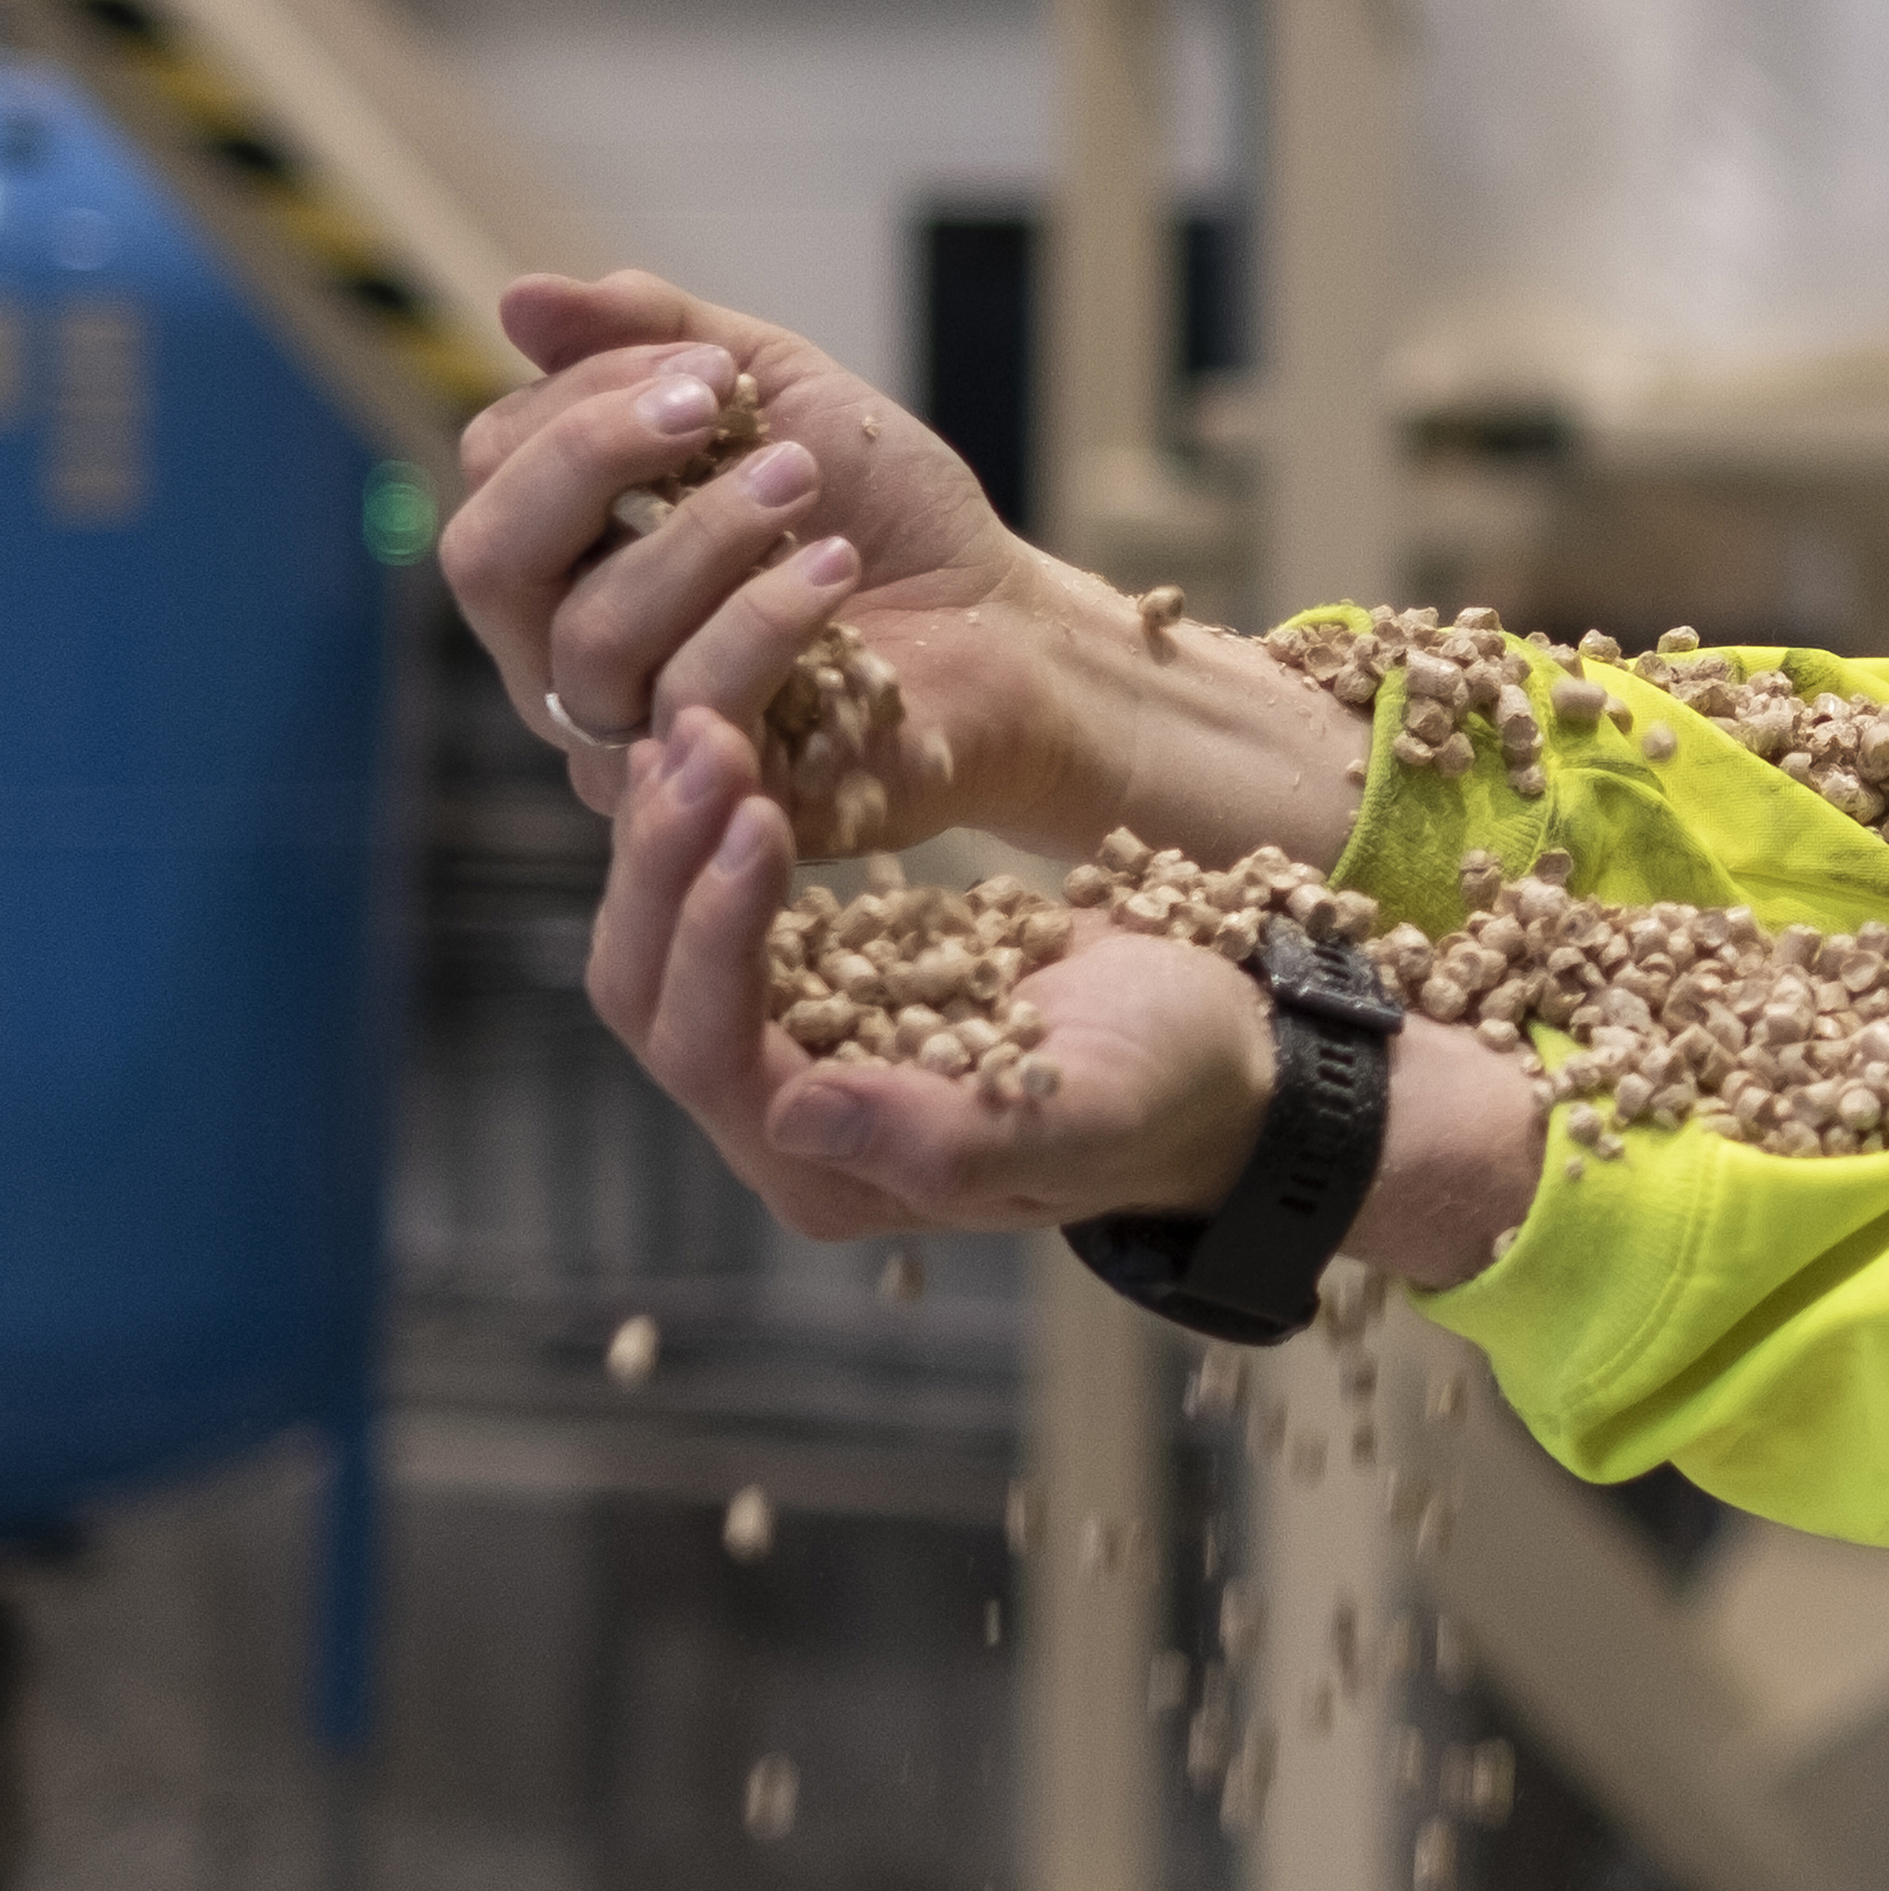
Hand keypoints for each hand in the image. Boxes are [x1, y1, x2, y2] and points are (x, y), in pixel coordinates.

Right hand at [443, 272, 1047, 837]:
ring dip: (703, 535)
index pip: (495, 465)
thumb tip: (522, 297)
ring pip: (592, 636)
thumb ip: (662, 338)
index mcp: (570, 547)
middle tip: (709, 410)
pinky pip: (690, 706)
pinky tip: (835, 567)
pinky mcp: (711, 792)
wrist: (1007, 619)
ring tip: (802, 482)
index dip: (584, 401)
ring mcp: (630, 730)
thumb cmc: (886, 511)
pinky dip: (762, 619)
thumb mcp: (782, 391)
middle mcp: (568, 647)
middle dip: (590, 460)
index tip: (707, 370)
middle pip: (488, 560)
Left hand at [599, 704, 1553, 1269]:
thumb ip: (941, 1138)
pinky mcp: (817, 977)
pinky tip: (734, 732)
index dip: (712, 931)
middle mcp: (785, 1119)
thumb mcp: (1083, 1113)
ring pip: (669, 939)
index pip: (709, 1053)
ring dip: (675, 830)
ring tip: (705, 717)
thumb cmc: (1175, 1087)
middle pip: (652, 994)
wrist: (1233, 1046)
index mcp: (829, 1173)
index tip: (755, 810)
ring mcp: (792, 1044)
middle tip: (704, 736)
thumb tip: (791, 1110)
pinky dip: (712, 821)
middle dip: (664, 865)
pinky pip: (723, 900)